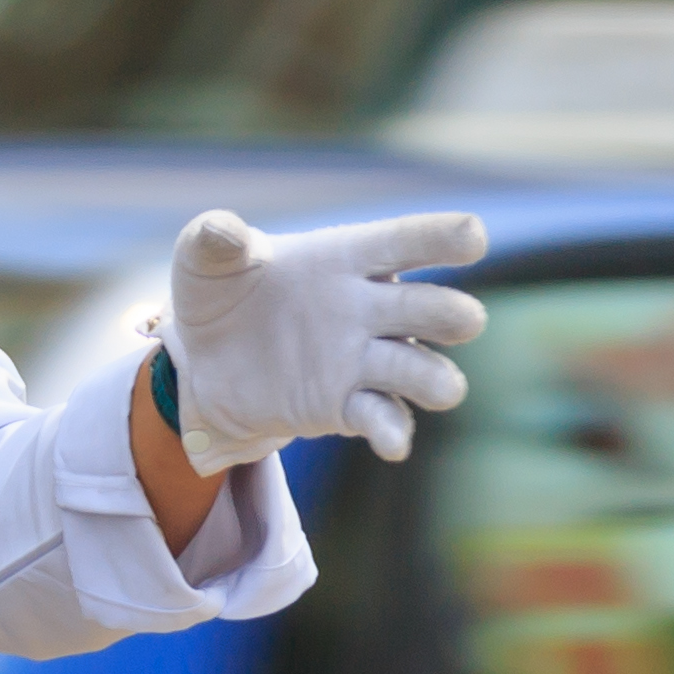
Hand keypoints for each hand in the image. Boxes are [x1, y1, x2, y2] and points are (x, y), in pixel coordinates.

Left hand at [159, 210, 488, 473]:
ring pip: (426, 371)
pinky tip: (391, 444)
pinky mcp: (347, 406)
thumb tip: (220, 229)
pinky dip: (393, 432)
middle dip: (453, 314)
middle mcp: (369, 307)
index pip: (407, 241)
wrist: (201, 362)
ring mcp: (364, 360)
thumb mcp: (203, 260)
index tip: (473, 238)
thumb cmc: (218, 295)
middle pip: (435, 309)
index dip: (444, 237)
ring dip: (437, 379)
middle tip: (458, 321)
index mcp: (345, 258)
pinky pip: (387, 419)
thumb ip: (214, 240)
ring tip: (438, 387)